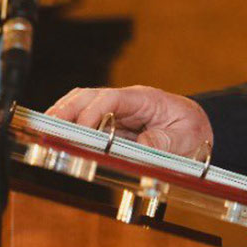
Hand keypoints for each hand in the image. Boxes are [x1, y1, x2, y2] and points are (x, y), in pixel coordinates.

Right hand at [46, 85, 213, 156]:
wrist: (201, 131)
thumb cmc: (193, 132)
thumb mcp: (182, 141)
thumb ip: (158, 144)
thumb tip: (135, 150)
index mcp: (145, 99)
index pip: (112, 99)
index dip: (93, 113)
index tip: (82, 131)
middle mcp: (128, 101)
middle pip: (91, 96)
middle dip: (68, 109)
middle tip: (48, 126)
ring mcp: (119, 111)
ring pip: (84, 104)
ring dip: (65, 114)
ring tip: (45, 129)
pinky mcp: (114, 123)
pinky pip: (88, 119)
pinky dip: (71, 124)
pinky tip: (58, 134)